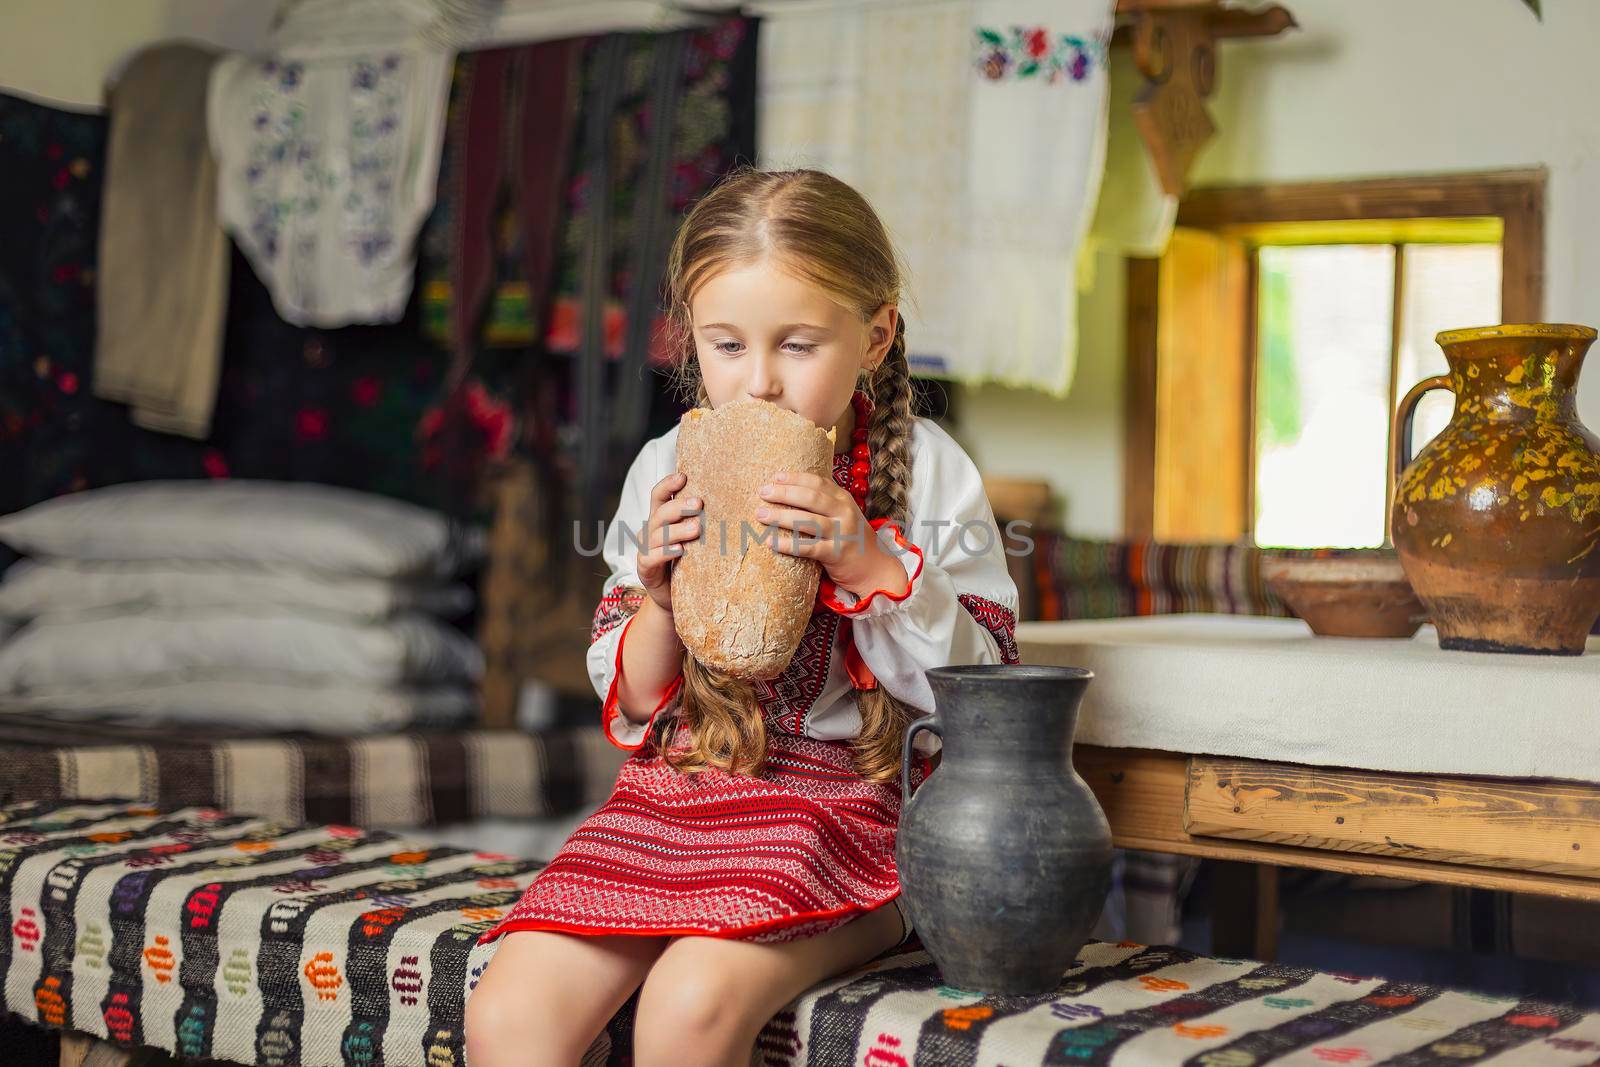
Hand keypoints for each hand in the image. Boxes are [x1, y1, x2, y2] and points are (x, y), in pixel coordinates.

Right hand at [636, 472, 701, 613]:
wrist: (674, 597)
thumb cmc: (688, 564)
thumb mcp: (695, 540)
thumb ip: (700, 521)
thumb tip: (731, 501)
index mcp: (660, 519)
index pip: (658, 495)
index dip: (668, 484)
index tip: (684, 476)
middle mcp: (650, 531)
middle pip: (660, 513)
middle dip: (679, 506)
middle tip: (700, 503)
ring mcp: (645, 550)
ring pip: (658, 534)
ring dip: (677, 529)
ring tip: (696, 528)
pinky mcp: (645, 569)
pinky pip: (652, 557)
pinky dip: (665, 552)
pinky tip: (680, 550)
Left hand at [755, 472, 903, 596]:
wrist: (875, 568)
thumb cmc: (852, 540)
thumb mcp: (844, 515)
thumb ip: (825, 503)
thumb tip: (789, 492)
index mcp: (844, 500)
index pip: (817, 482)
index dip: (795, 478)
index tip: (775, 477)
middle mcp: (844, 513)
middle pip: (810, 498)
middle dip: (784, 493)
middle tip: (762, 492)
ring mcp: (841, 533)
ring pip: (807, 521)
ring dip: (781, 516)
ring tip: (760, 514)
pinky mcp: (836, 554)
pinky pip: (807, 547)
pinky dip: (787, 544)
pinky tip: (770, 542)